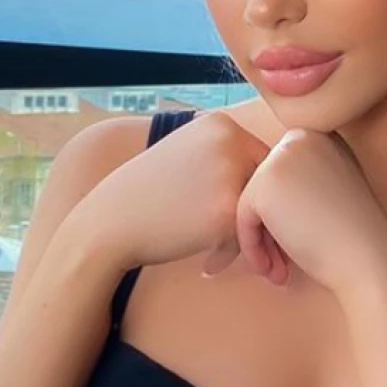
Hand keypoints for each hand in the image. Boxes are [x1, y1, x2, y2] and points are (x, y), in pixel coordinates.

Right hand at [71, 112, 289, 276]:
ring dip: (245, 237)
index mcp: (220, 123)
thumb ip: (225, 155)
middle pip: (268, 185)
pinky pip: (249, 235)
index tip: (233, 217)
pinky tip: (208, 263)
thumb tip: (277, 172)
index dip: (251, 193)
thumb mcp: (186, 152)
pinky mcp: (226, 210)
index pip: (262, 160)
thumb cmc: (147, 195)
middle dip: (255, 217)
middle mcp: (229, 140)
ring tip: (215, 251)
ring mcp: (229, 173)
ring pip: (261, 210)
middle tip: (233, 243)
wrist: (109, 224)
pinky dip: (232, 254)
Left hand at [219, 128, 386, 295]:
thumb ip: (302, 183)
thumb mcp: (331, 190)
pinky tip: (275, 269)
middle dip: (269, 230)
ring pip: (250, 203)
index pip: (281, 177)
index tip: (295, 246)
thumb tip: (268, 198)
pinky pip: (243, 218)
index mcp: (318, 135)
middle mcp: (298, 137)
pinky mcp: (264, 185)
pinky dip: (253, 248)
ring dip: (260, 241)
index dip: (284, 216)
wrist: (369, 259)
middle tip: (282, 264)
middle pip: (263, 187)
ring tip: (278, 270)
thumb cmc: (354, 236)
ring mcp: (280, 158)